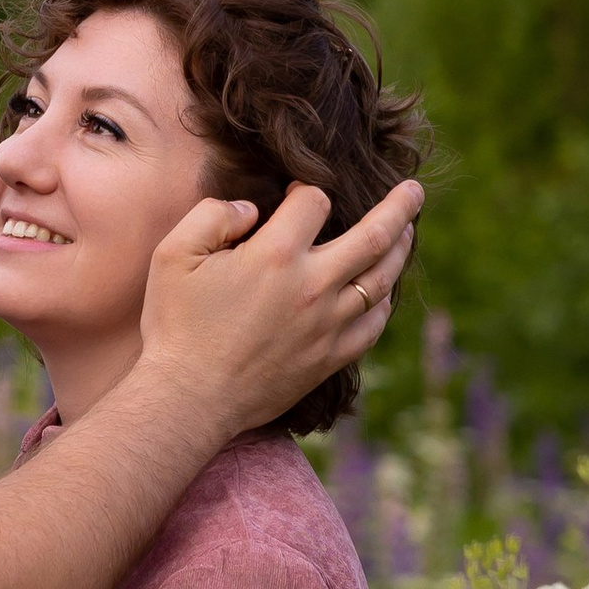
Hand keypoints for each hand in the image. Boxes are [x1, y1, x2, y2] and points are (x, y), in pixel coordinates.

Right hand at [136, 176, 422, 431]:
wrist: (190, 398)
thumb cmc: (176, 325)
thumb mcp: (173, 254)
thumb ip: (212, 215)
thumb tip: (251, 210)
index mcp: (276, 255)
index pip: (314, 201)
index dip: (305, 190)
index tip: (295, 195)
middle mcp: (312, 286)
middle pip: (375, 234)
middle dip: (399, 206)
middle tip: (415, 189)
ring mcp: (328, 324)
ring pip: (382, 279)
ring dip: (400, 249)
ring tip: (408, 231)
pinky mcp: (331, 357)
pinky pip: (373, 325)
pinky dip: (384, 302)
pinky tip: (383, 290)